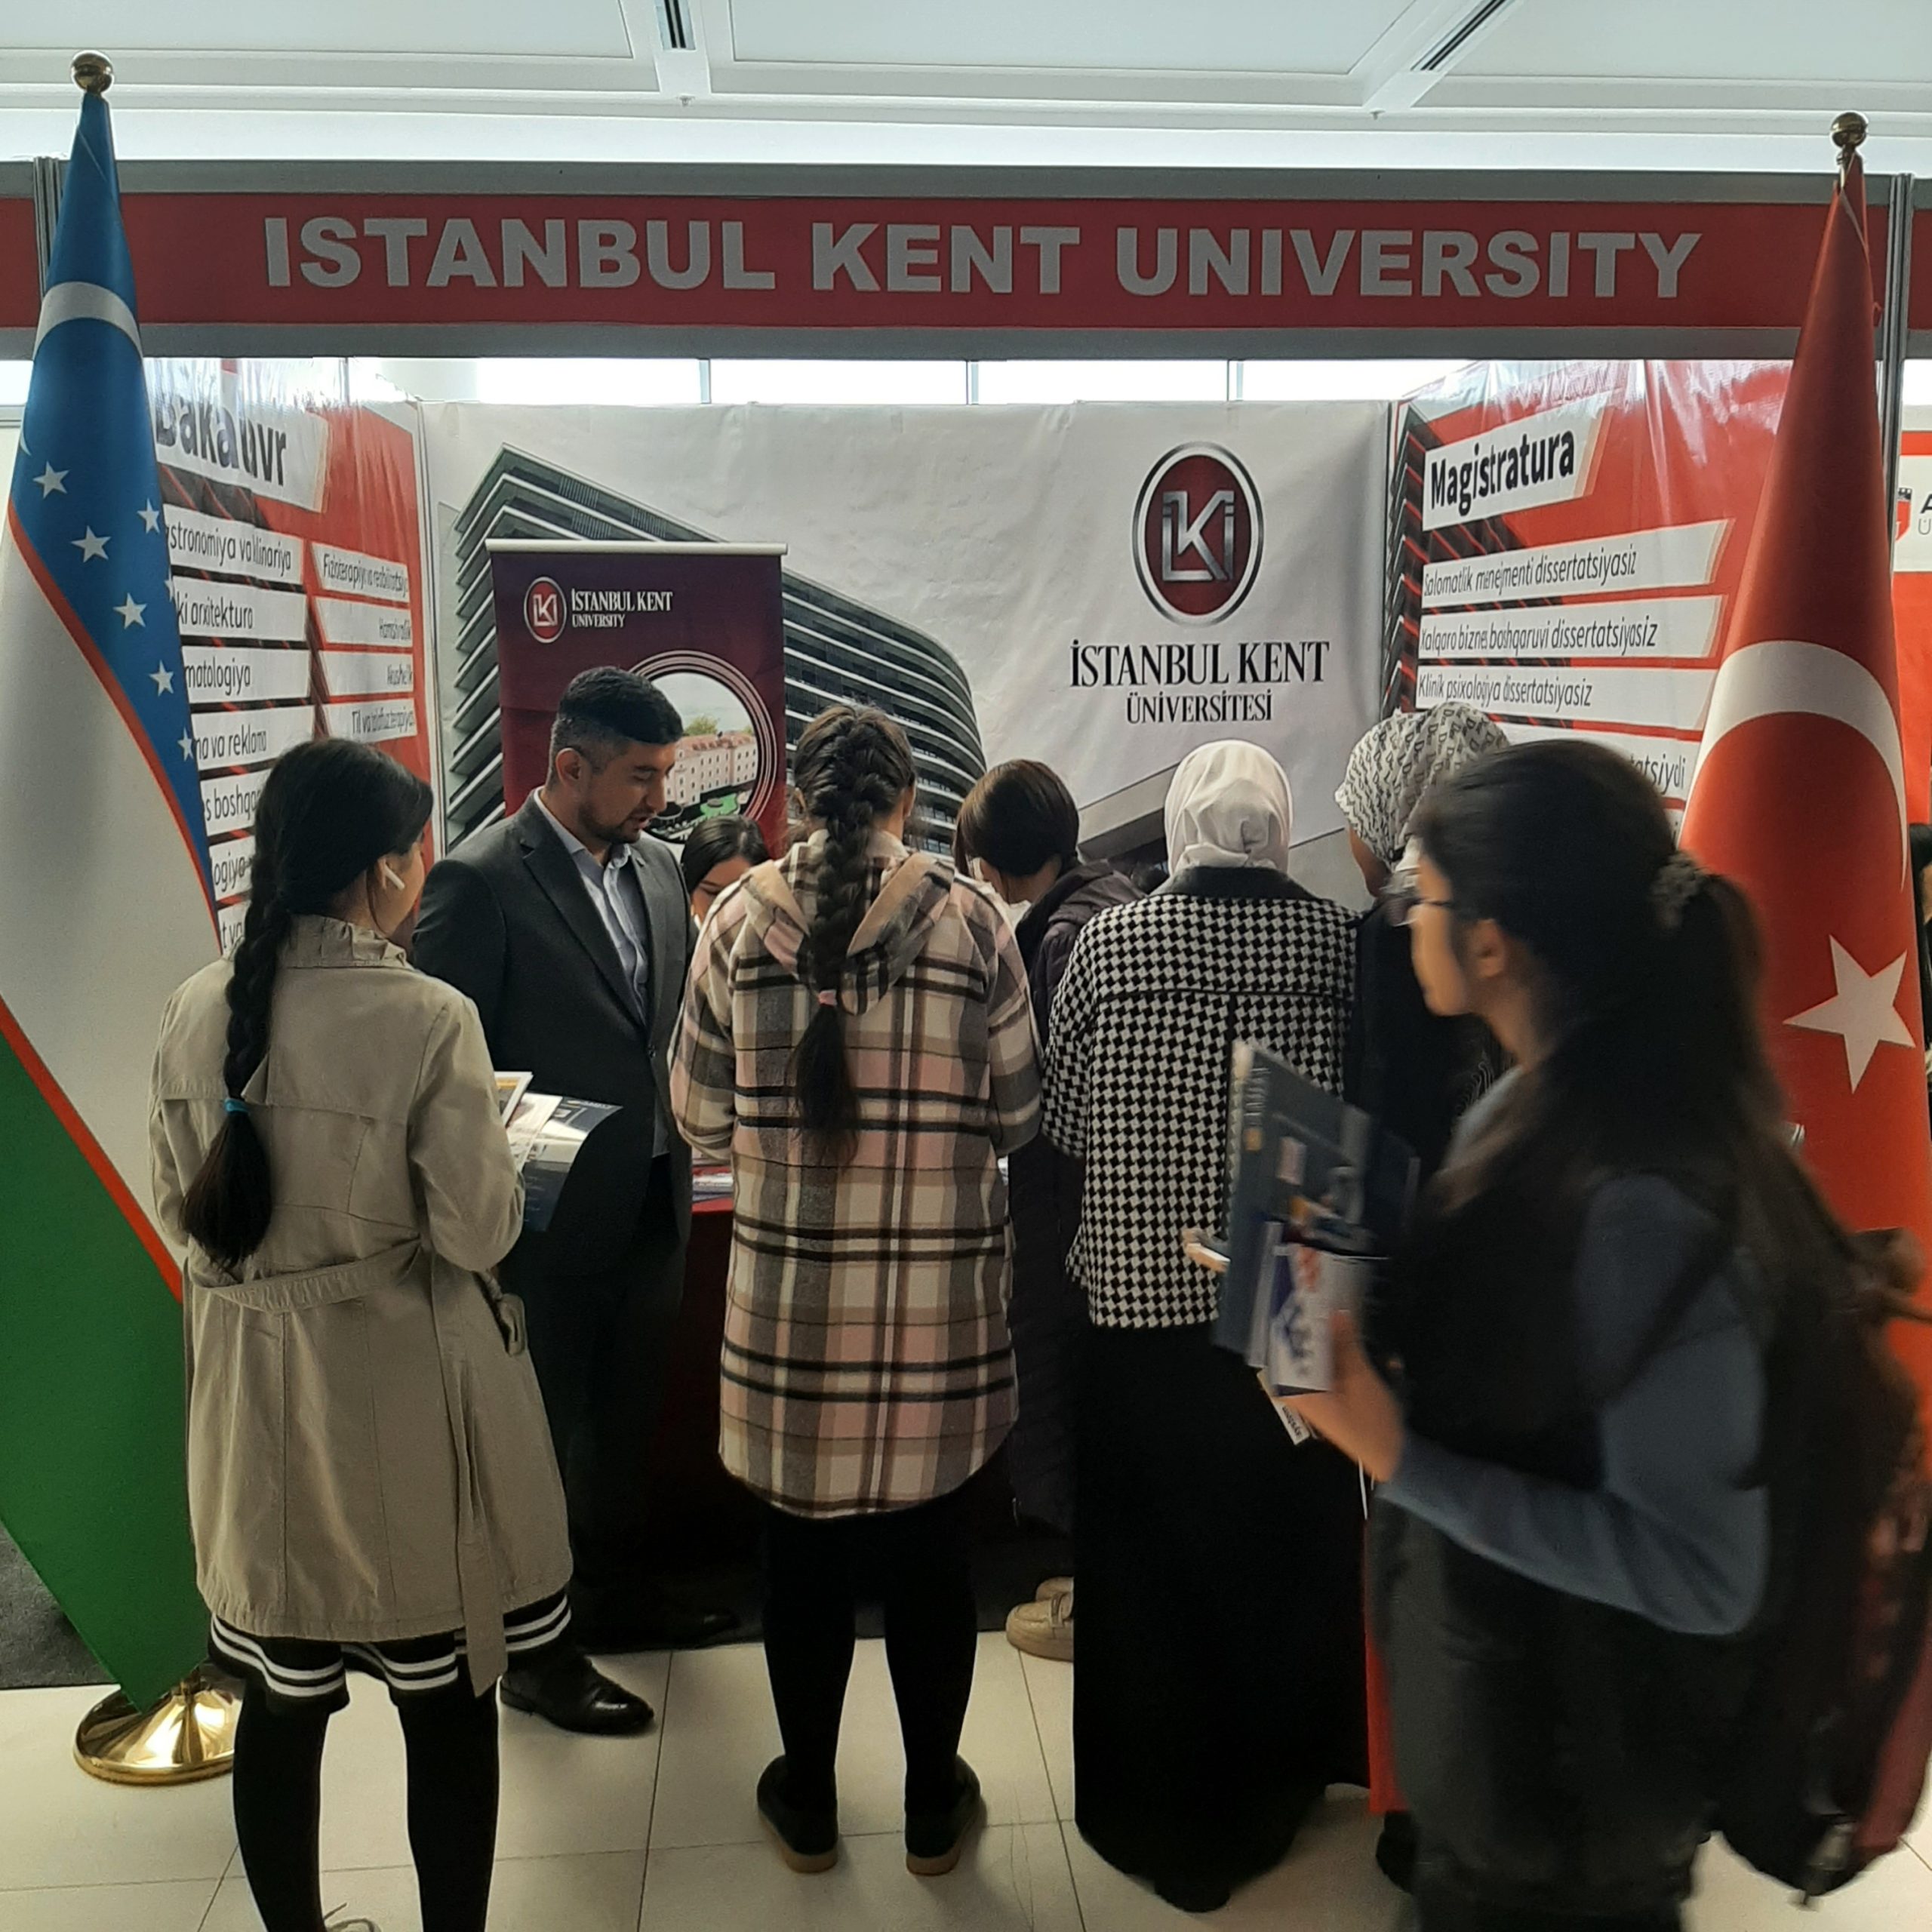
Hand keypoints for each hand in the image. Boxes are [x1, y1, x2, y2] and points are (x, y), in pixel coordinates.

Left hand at [1282, 1310, 1405, 1483]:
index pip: (1280, 1351)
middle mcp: (1297, 1392)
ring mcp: (1309, 1394)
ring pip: (1304, 1356)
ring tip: (1320, 1303)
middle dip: (1300, 1324)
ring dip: (1313, 1334)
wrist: (1389, 1453)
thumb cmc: (1372, 1421)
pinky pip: (1316, 1365)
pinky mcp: (1322, 1393)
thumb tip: (1336, 1311)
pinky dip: (1324, 1348)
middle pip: (1291, 1351)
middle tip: (1309, 1292)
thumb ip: (1345, 1344)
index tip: (1292, 1296)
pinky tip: (1334, 1328)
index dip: (1285, 1322)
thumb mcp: (1360, 1379)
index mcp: (1299, 1391)